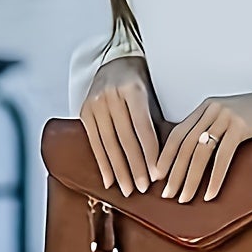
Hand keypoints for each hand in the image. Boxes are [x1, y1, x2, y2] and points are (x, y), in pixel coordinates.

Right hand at [78, 54, 162, 196]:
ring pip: (108, 143)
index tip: (157, 175)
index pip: (143, 128)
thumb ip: (156, 122)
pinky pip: (95, 143)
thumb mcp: (152, 95)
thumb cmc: (140, 83)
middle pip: (125, 139)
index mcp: (133, 89)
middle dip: (135, 167)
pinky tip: (109, 181)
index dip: (150, 153)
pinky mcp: (84, 112)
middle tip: (143, 189)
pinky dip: (102, 164)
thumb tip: (167, 159)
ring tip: (127, 190)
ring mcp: (95, 104)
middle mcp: (111, 96)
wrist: (114, 61)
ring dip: (118, 170)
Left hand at [156, 88, 251, 202]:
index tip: (157, 176)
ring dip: (190, 178)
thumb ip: (210, 130)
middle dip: (174, 172)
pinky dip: (215, 177)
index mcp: (204, 108)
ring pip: (201, 152)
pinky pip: (223, 156)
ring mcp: (226, 116)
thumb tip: (192, 158)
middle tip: (166, 194)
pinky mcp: (241, 126)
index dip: (164, 156)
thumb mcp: (227, 119)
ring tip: (184, 198)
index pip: (177, 134)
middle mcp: (211, 110)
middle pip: (185, 145)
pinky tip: (210, 193)